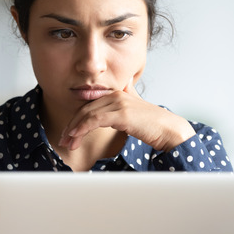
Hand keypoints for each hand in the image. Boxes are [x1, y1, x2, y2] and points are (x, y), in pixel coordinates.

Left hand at [58, 80, 196, 151]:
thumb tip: (122, 89)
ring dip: (74, 130)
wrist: (169, 130)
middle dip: (71, 126)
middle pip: (84, 109)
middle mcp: (115, 95)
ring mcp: (118, 103)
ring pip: (87, 115)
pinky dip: (82, 128)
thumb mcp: (134, 109)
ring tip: (68, 143)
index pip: (89, 105)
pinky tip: (76, 137)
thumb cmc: (152, 124)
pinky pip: (94, 120)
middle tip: (63, 140)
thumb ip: (125, 100)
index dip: (76, 119)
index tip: (68, 133)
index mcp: (116, 94)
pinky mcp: (121, 113)